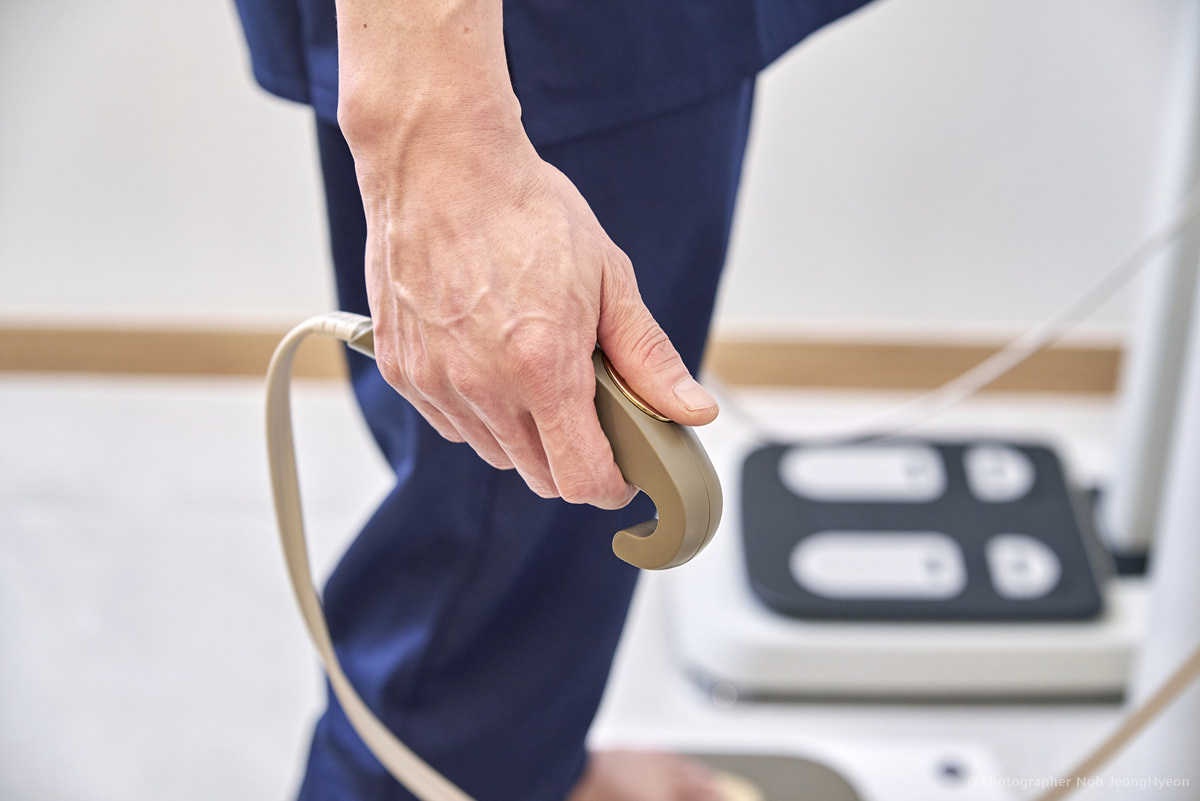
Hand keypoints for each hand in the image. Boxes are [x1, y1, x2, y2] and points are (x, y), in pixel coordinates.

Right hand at [336, 0, 717, 508]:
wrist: (440, 163)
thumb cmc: (524, 210)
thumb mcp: (608, 277)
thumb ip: (647, 357)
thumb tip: (693, 410)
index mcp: (543, 367)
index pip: (581, 479)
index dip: (611, 485)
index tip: (623, 471)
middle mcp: (483, 386)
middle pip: (539, 477)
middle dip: (572, 459)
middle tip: (586, 410)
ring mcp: (436, 382)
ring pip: (494, 453)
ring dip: (524, 435)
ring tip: (533, 371)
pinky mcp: (402, 371)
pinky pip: (452, 424)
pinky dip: (478, 411)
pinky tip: (489, 360)